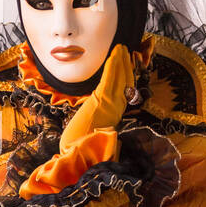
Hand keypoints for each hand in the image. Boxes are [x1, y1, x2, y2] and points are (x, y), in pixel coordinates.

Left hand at [19, 45, 133, 197]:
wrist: (80, 158)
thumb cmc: (82, 148)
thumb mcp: (91, 132)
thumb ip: (96, 123)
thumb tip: (95, 120)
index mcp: (113, 116)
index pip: (122, 92)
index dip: (125, 77)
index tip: (126, 65)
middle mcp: (115, 109)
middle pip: (124, 82)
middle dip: (125, 65)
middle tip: (125, 50)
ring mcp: (110, 105)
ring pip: (119, 78)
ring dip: (121, 61)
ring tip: (121, 48)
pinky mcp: (102, 102)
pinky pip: (110, 79)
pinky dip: (113, 65)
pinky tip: (115, 54)